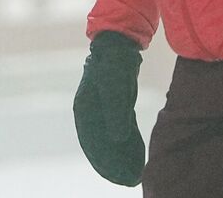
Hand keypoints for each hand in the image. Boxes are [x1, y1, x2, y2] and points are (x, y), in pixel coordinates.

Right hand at [73, 30, 145, 185]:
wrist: (119, 43)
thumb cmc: (115, 63)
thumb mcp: (115, 87)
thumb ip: (116, 112)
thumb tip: (118, 138)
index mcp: (84, 111)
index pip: (93, 144)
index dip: (105, 163)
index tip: (119, 177)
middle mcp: (90, 113)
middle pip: (101, 146)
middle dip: (114, 165)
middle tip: (130, 181)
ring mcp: (102, 110)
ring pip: (111, 140)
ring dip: (122, 157)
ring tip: (136, 174)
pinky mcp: (115, 106)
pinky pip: (121, 131)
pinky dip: (128, 144)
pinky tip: (138, 155)